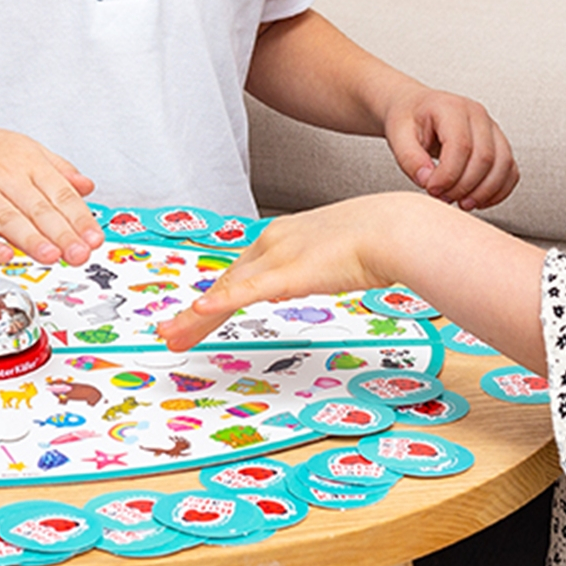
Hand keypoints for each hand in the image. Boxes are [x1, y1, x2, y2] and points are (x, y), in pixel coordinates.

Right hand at [0, 105, 101, 265]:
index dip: (79, 218)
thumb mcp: (27, 150)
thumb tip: (87, 187)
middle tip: (79, 254)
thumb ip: (58, 171)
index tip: (94, 239)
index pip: (60, 193)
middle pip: (37, 208)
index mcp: (27, 162)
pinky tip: (3, 254)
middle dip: (61, 233)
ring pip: (6, 217)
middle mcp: (3, 174)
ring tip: (51, 256)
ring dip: (30, 238)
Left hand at [157, 195, 397, 351]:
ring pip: (225, 292)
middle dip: (195, 314)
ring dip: (195, 318)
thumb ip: (318, 264)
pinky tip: (198, 311)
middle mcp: (271, 243)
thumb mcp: (336, 253)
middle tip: (170, 333)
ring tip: (172, 337)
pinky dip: (220, 302)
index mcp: (281, 237)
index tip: (198, 313)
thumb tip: (315, 275)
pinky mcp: (288, 272)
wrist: (394, 228)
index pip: (238, 273)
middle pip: (224, 284)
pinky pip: (247, 291)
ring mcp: (277, 257)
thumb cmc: (379, 238)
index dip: (214, 296)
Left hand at [382, 86, 517, 210]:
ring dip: (484, 192)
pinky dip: (498, 191)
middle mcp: (476, 115)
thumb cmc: (408, 118)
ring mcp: (491, 128)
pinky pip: (510, 171)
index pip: (460, 145)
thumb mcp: (397, 135)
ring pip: (503, 165)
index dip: (448, 175)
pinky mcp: (499, 144)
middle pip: (485, 158)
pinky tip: (478, 200)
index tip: (432, 189)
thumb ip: (409, 159)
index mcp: (450, 107)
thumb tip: (427, 180)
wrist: (414, 108)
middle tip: (444, 197)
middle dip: (465, 186)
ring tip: (461, 203)